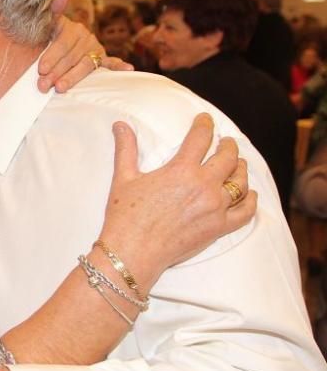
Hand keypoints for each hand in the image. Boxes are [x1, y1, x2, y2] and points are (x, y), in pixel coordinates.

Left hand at [36, 14, 131, 92]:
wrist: (46, 47)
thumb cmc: (41, 40)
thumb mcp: (40, 27)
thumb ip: (51, 11)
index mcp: (69, 27)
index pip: (62, 43)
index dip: (52, 56)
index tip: (41, 69)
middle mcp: (84, 36)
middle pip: (72, 57)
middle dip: (56, 72)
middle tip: (43, 85)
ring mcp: (94, 47)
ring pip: (86, 64)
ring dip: (73, 77)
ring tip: (60, 88)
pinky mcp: (101, 59)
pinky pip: (111, 63)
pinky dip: (119, 66)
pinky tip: (128, 69)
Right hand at [99, 113, 255, 289]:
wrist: (133, 251)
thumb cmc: (125, 215)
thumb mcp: (123, 178)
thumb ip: (126, 149)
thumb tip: (120, 125)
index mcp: (181, 170)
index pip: (201, 138)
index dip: (205, 124)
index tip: (205, 120)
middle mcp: (204, 186)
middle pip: (228, 157)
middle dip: (228, 145)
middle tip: (226, 142)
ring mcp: (215, 207)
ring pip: (240, 181)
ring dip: (241, 169)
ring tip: (239, 164)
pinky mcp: (219, 227)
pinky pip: (246, 212)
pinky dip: (250, 201)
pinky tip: (249, 194)